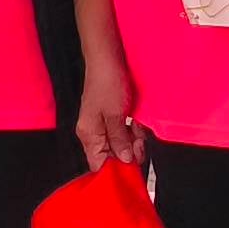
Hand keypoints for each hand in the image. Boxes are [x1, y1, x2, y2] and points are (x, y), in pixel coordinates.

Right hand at [75, 49, 141, 170]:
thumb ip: (119, 140)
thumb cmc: (106, 81)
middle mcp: (93, 133)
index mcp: (89, 134)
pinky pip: (124, 134)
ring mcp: (103, 126)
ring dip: (134, 141)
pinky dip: (133, 131)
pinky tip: (137, 123)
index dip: (116, 169)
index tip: (132, 168)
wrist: (108, 58)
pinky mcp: (112, 119)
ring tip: (138, 128)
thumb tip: (124, 160)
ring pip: (121, 146)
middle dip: (129, 153)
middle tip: (139, 142)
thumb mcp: (115, 114)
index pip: (98, 165)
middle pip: (112, 157)